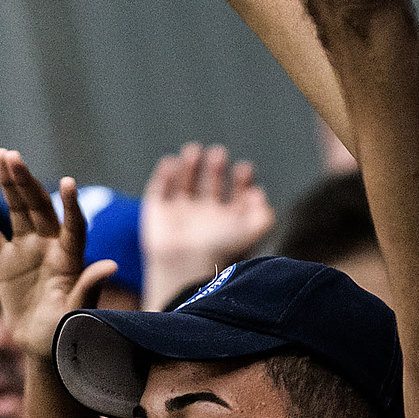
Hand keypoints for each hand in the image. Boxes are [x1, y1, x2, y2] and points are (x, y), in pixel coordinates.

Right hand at [0, 151, 118, 362]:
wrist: (43, 347)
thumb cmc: (67, 331)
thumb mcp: (77, 313)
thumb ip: (89, 287)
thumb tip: (110, 265)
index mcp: (70, 258)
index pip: (72, 225)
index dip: (71, 205)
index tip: (68, 183)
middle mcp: (49, 247)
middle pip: (39, 207)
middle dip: (26, 182)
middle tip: (13, 156)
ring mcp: (26, 250)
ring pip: (16, 210)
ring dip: (10, 183)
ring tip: (2, 155)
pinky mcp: (3, 261)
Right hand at [140, 142, 273, 308]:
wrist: (185, 267)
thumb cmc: (220, 252)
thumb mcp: (251, 232)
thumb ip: (262, 215)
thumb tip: (258, 195)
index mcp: (225, 223)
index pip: (235, 195)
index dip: (242, 180)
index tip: (244, 169)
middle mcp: (203, 217)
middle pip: (211, 184)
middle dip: (216, 167)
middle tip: (219, 154)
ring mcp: (178, 215)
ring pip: (184, 183)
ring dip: (190, 164)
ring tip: (194, 150)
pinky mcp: (156, 213)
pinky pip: (158, 189)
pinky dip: (164, 174)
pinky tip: (171, 163)